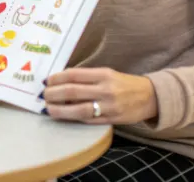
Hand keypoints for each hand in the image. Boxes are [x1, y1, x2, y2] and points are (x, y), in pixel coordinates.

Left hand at [42, 68, 157, 124]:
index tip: (47, 81)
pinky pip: (87, 119)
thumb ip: (86, 77)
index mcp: (103, 74)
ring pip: (78, 109)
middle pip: (72, 92)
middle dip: (54, 94)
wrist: (150, 97)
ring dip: (60, 109)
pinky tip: (63, 116)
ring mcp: (108, 106)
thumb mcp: (107, 73)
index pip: (74, 75)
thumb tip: (60, 80)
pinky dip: (72, 118)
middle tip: (43, 95)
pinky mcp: (110, 120)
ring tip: (48, 108)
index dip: (57, 78)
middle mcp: (105, 89)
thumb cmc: (124, 83)